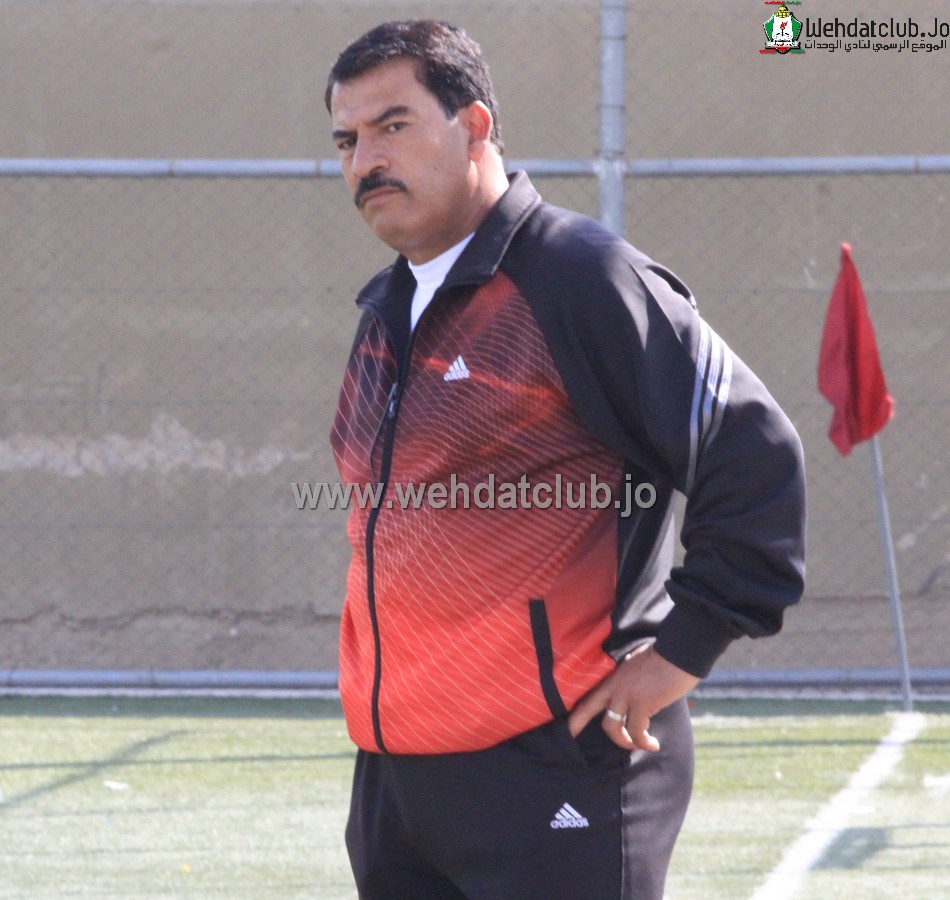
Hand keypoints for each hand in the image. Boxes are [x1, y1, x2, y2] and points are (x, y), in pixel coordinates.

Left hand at [566, 644, 699, 751]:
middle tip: (572, 737)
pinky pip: (637, 731)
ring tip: (638, 744)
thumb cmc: (664, 658)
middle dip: (577, 725)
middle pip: (589, 709)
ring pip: (612, 727)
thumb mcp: (637, 667)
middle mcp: (614, 686)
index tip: (568, 724)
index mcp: (613, 676)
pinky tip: (653, 744)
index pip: (589, 694)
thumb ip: (629, 681)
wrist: (679, 653)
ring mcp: (626, 695)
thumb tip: (634, 697)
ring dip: (624, 741)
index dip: (576, 711)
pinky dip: (643, 742)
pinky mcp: (642, 704)